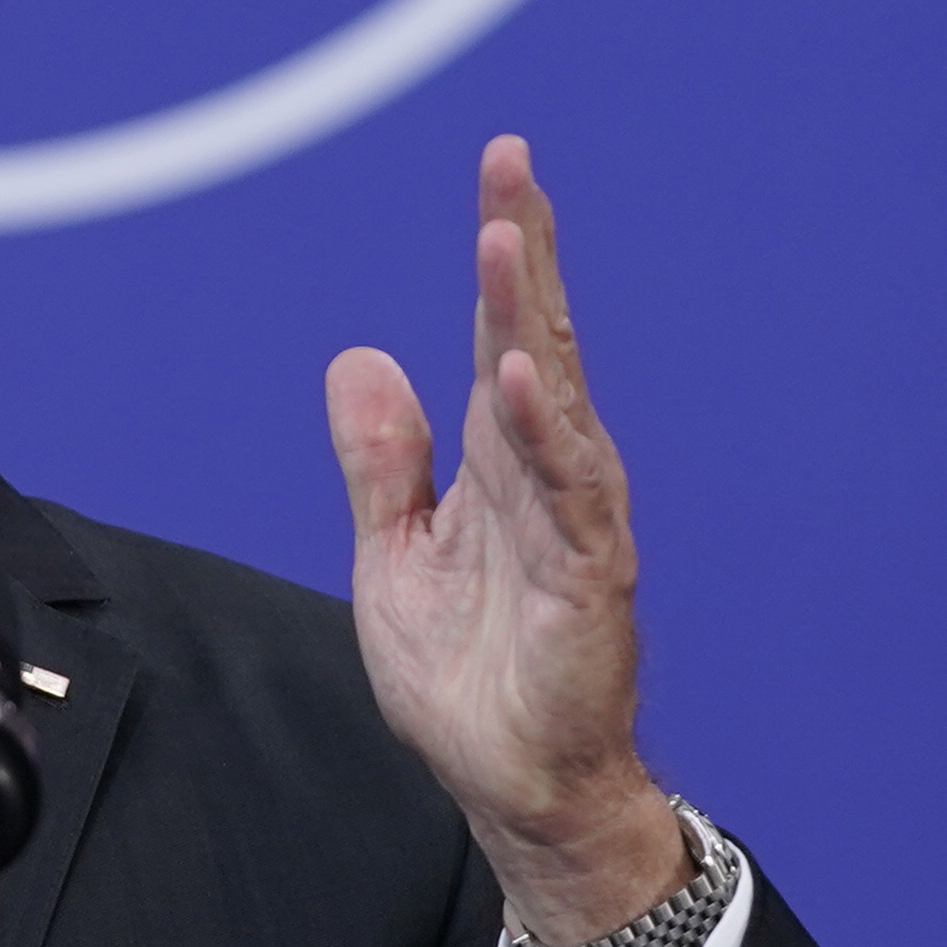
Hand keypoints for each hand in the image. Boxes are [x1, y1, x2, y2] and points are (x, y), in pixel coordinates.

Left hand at [327, 136, 689, 946]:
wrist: (512, 784)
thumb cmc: (468, 674)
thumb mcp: (393, 555)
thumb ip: (381, 462)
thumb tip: (359, 359)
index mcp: (501, 462)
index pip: (501, 334)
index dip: (502, 251)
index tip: (499, 165)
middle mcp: (546, 476)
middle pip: (536, 340)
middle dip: (522, 250)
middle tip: (509, 161)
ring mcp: (573, 524)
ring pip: (552, 401)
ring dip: (527, 319)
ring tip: (503, 242)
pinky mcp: (586, 582)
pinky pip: (567, 496)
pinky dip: (543, 434)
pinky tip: (516, 377)